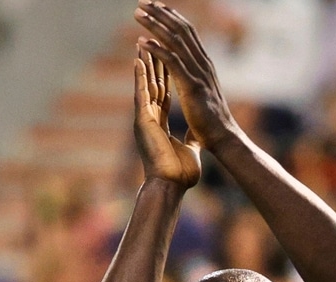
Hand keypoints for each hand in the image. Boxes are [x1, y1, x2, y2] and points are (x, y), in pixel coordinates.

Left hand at [134, 1, 238, 150]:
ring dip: (154, 25)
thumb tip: (192, 90)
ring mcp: (198, 73)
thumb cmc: (212, 124)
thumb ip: (196, 89)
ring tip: (137, 14)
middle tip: (142, 1)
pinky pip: (172, 61)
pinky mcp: (192, 86)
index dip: (172, 17)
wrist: (224, 138)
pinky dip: (156, 48)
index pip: (188, 33)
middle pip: (181, 30)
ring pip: (175, 40)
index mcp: (205, 65)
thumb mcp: (203, 100)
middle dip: (161, 13)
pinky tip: (141, 40)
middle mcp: (203, 64)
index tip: (157, 6)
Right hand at [134, 42, 199, 187]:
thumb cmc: (178, 174)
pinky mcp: (142, 121)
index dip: (165, 77)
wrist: (170, 186)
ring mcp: (145, 119)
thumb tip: (197, 137)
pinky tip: (138, 60)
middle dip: (154, 63)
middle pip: (153, 84)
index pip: (163, 94)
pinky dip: (140, 76)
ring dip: (144, 63)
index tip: (167, 59)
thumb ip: (190, 140)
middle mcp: (150, 118)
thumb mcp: (188, 150)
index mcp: (161, 124)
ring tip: (142, 42)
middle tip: (152, 41)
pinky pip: (141, 94)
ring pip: (145, 85)